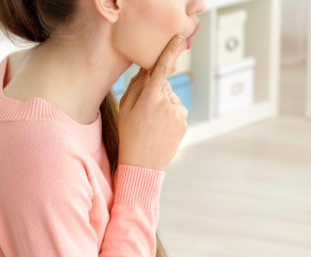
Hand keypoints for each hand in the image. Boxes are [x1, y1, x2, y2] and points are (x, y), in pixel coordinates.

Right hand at [118, 36, 188, 170]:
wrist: (142, 164)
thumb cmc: (130, 134)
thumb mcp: (126, 108)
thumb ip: (136, 85)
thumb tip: (147, 69)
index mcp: (149, 98)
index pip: (161, 68)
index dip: (170, 51)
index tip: (178, 38)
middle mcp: (166, 103)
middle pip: (164, 86)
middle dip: (157, 92)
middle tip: (144, 113)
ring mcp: (178, 114)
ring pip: (172, 99)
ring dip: (164, 106)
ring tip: (153, 124)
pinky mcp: (184, 122)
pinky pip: (178, 111)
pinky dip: (171, 116)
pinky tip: (161, 129)